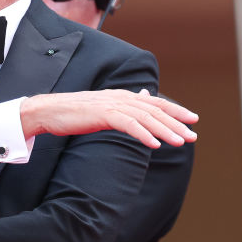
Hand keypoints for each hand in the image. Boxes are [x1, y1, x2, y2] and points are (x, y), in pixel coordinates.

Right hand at [21, 88, 197, 148]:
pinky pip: (128, 124)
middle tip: (193, 136)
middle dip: (176, 123)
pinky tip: (155, 145)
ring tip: (180, 142)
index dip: (175, 110)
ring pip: (145, 117)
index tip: (192, 120)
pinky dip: (143, 134)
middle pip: (155, 110)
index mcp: (121, 96)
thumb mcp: (101, 109)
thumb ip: (122, 108)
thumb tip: (139, 100)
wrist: (48, 111)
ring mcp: (111, 104)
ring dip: (165, 130)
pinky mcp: (102, 114)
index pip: (154, 102)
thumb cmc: (72, 113)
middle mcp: (120, 97)